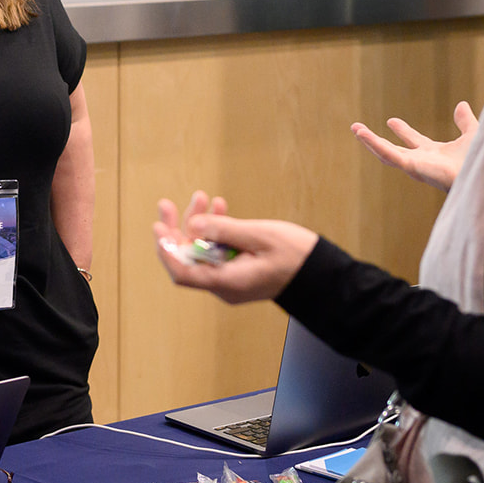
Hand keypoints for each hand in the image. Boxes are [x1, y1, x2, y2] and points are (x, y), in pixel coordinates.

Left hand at [153, 191, 318, 303]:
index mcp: (227, 282)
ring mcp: (231, 280)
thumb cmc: (297, 256)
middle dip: (177, 230)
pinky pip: (219, 253)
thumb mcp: (260, 236)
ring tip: (201, 197)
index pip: (183, 272)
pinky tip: (217, 208)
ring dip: (199, 225)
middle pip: (189, 259)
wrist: (324, 276)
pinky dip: (216, 232)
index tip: (159, 227)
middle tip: (167, 204)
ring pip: (203, 252)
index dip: (166, 249)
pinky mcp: (239, 272)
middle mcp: (224, 285)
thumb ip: (225, 230)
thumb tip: (194, 224)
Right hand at [350, 101, 478, 192]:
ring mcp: (415, 165)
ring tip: (355, 129)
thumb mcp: (472, 134)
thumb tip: (461, 105)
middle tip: (359, 129)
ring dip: (370, 142)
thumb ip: (465, 122)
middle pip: (393, 149)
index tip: (391, 121)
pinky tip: (362, 135)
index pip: (414, 141)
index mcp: (435, 154)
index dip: (403, 131)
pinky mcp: (412, 167)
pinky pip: (389, 156)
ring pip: (386, 154)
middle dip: (376, 140)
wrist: (482, 171)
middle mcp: (422, 161)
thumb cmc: (479, 161)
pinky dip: (375, 145)